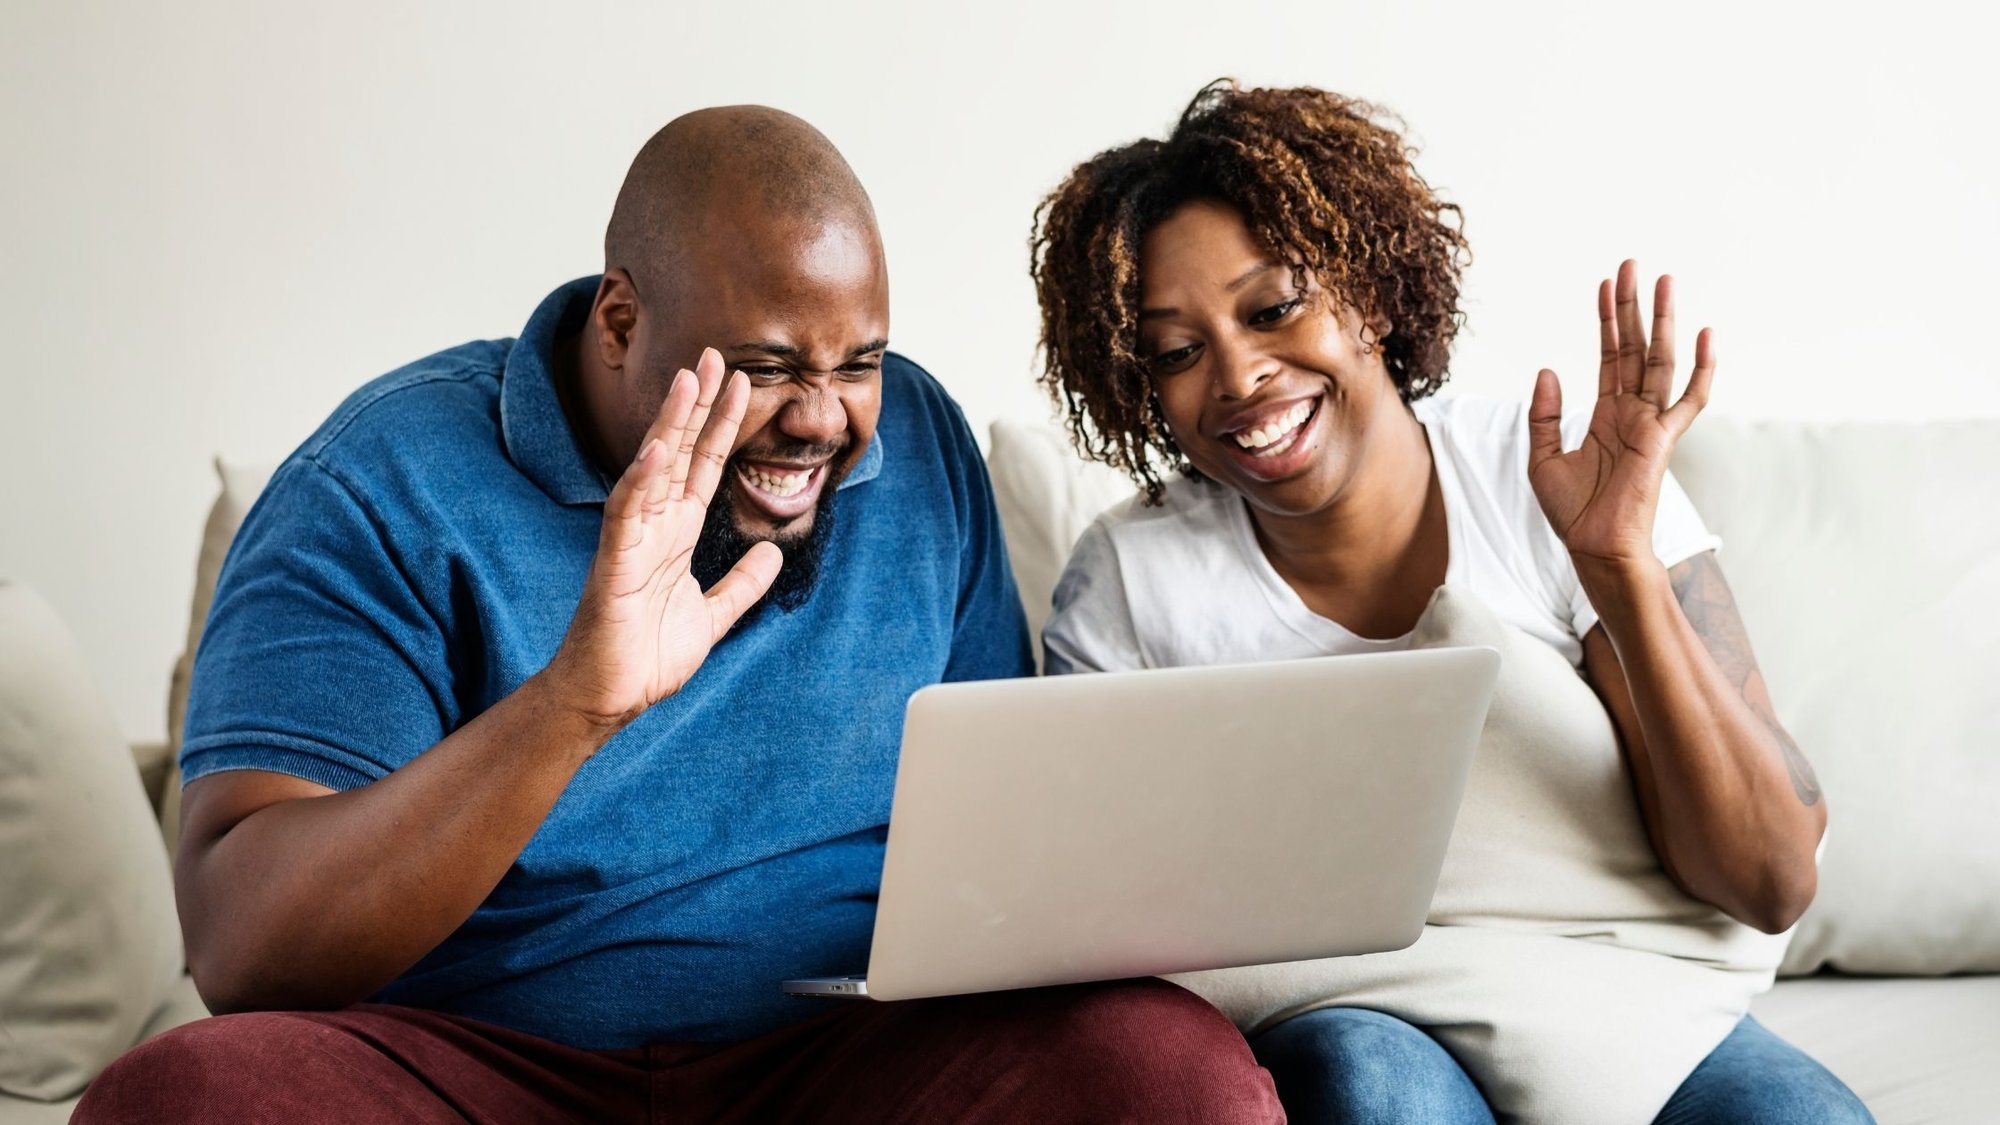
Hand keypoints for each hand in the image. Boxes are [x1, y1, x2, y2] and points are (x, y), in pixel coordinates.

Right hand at [545, 347, 780, 731]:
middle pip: (681, 453)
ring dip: (672, 423)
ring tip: (689, 379)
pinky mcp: (615, 563)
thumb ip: (740, 585)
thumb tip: (773, 559)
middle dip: (700, 405)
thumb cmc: (648, 657)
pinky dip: (642, 479)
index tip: (742, 383)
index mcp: (678, 535)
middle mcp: (655, 527)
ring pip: (654, 469)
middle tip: (715, 356)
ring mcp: (632, 539)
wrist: (611, 698)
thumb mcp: (713, 616)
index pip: (704, 466)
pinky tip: (658, 447)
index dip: (723, 425)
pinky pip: (627, 512)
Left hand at [1528, 260, 1714, 573]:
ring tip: (1662, 280)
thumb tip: (1547, 370)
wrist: (1593, 548)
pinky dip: (1701, 368)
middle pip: (1636, 348)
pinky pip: (1689, 399)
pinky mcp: (1663, 440)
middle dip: (1633, 307)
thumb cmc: (1572, 513)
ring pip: (1661, 361)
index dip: (1608, 321)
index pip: (1610, 356)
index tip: (1605, 285)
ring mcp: (1651, 423)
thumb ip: (1545, 415)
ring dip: (1662, 321)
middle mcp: (1632, 413)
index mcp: (1606, 415)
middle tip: (1631, 265)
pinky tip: (1706, 335)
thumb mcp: (1543, 458)